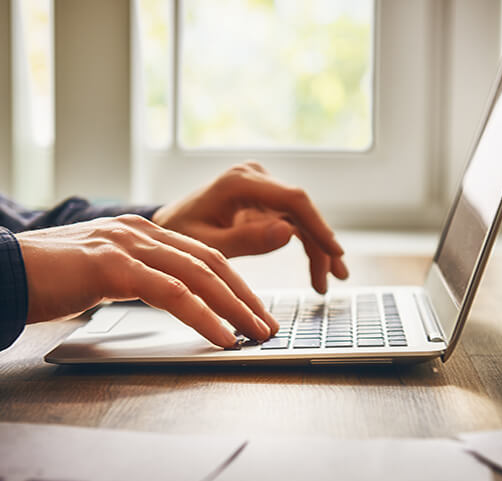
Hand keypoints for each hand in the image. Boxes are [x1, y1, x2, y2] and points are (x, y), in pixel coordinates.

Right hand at [16, 215, 278, 347]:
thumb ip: (134, 277)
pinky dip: (202, 316)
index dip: (234, 284)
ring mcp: (127, 245)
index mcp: (140, 233)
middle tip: (268, 324)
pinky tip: (222, 337)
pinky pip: (171, 292)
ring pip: (198, 275)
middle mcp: (140, 232)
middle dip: (245, 296)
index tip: (254, 310)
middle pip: (210, 262)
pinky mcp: (112, 266)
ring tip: (257, 333)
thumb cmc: (48, 279)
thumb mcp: (101, 273)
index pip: (202, 256)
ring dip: (234, 307)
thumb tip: (165, 298)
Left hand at [152, 162, 348, 293]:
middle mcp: (254, 177)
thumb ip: (246, 241)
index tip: (335, 252)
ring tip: (325, 282)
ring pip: (300, 218)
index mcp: (239, 182)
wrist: (166, 226)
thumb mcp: (207, 245)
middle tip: (333, 279)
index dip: (318, 226)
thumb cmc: (179, 235)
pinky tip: (316, 268)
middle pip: (301, 210)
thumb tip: (289, 234)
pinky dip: (304, 245)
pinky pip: (291, 222)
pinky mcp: (262, 201)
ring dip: (316, 248)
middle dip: (320, 245)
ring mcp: (260, 188)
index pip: (292, 200)